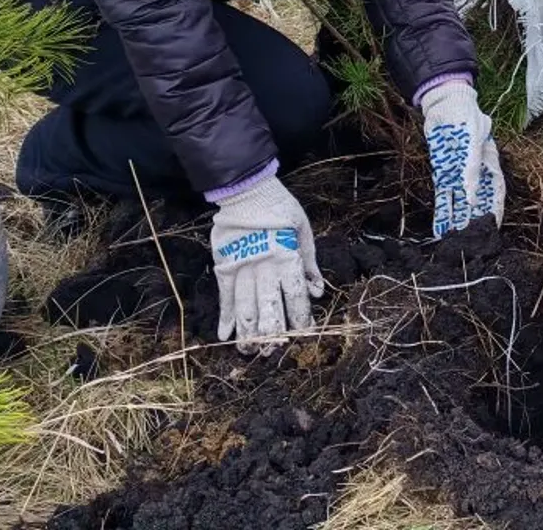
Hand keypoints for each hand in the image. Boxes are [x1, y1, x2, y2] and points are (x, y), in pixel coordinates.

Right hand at [210, 176, 323, 352]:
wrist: (248, 190)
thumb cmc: (281, 209)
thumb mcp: (304, 231)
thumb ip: (310, 263)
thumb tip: (318, 292)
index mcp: (287, 258)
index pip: (295, 297)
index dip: (300, 320)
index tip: (304, 335)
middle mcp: (264, 268)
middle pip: (269, 309)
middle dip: (273, 335)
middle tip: (273, 352)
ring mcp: (242, 269)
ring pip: (246, 308)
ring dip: (248, 333)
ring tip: (251, 351)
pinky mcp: (225, 266)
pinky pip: (225, 296)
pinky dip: (225, 317)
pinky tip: (225, 335)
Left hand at [420, 81, 504, 237]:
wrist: (444, 102)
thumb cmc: (465, 116)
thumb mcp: (472, 139)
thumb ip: (472, 167)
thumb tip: (471, 197)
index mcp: (489, 162)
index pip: (495, 191)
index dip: (496, 210)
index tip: (495, 228)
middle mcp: (475, 171)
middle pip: (478, 200)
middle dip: (475, 220)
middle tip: (471, 241)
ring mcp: (459, 172)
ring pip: (460, 201)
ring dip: (457, 219)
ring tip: (453, 241)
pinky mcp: (443, 171)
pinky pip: (443, 194)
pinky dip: (442, 209)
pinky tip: (439, 225)